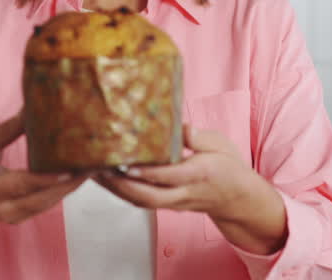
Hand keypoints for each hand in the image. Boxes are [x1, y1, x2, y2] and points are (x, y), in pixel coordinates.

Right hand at [0, 113, 88, 251]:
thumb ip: (8, 130)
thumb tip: (34, 106)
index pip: (20, 183)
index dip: (46, 178)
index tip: (68, 168)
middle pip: (40, 198)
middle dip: (68, 183)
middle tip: (91, 166)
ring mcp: (10, 218)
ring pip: (47, 205)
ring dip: (70, 188)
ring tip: (91, 169)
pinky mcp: (20, 221)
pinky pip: (45, 206)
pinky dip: (62, 192)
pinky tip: (77, 177)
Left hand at [95, 125, 286, 254]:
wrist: (238, 199)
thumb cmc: (229, 167)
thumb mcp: (221, 144)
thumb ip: (198, 137)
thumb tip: (178, 126)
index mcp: (199, 174)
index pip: (169, 175)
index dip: (146, 172)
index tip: (125, 163)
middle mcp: (185, 192)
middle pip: (149, 196)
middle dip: (121, 185)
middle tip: (98, 169)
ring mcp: (175, 202)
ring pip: (142, 202)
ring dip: (116, 190)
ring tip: (94, 172)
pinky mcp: (168, 205)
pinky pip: (142, 202)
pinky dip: (122, 192)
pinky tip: (107, 179)